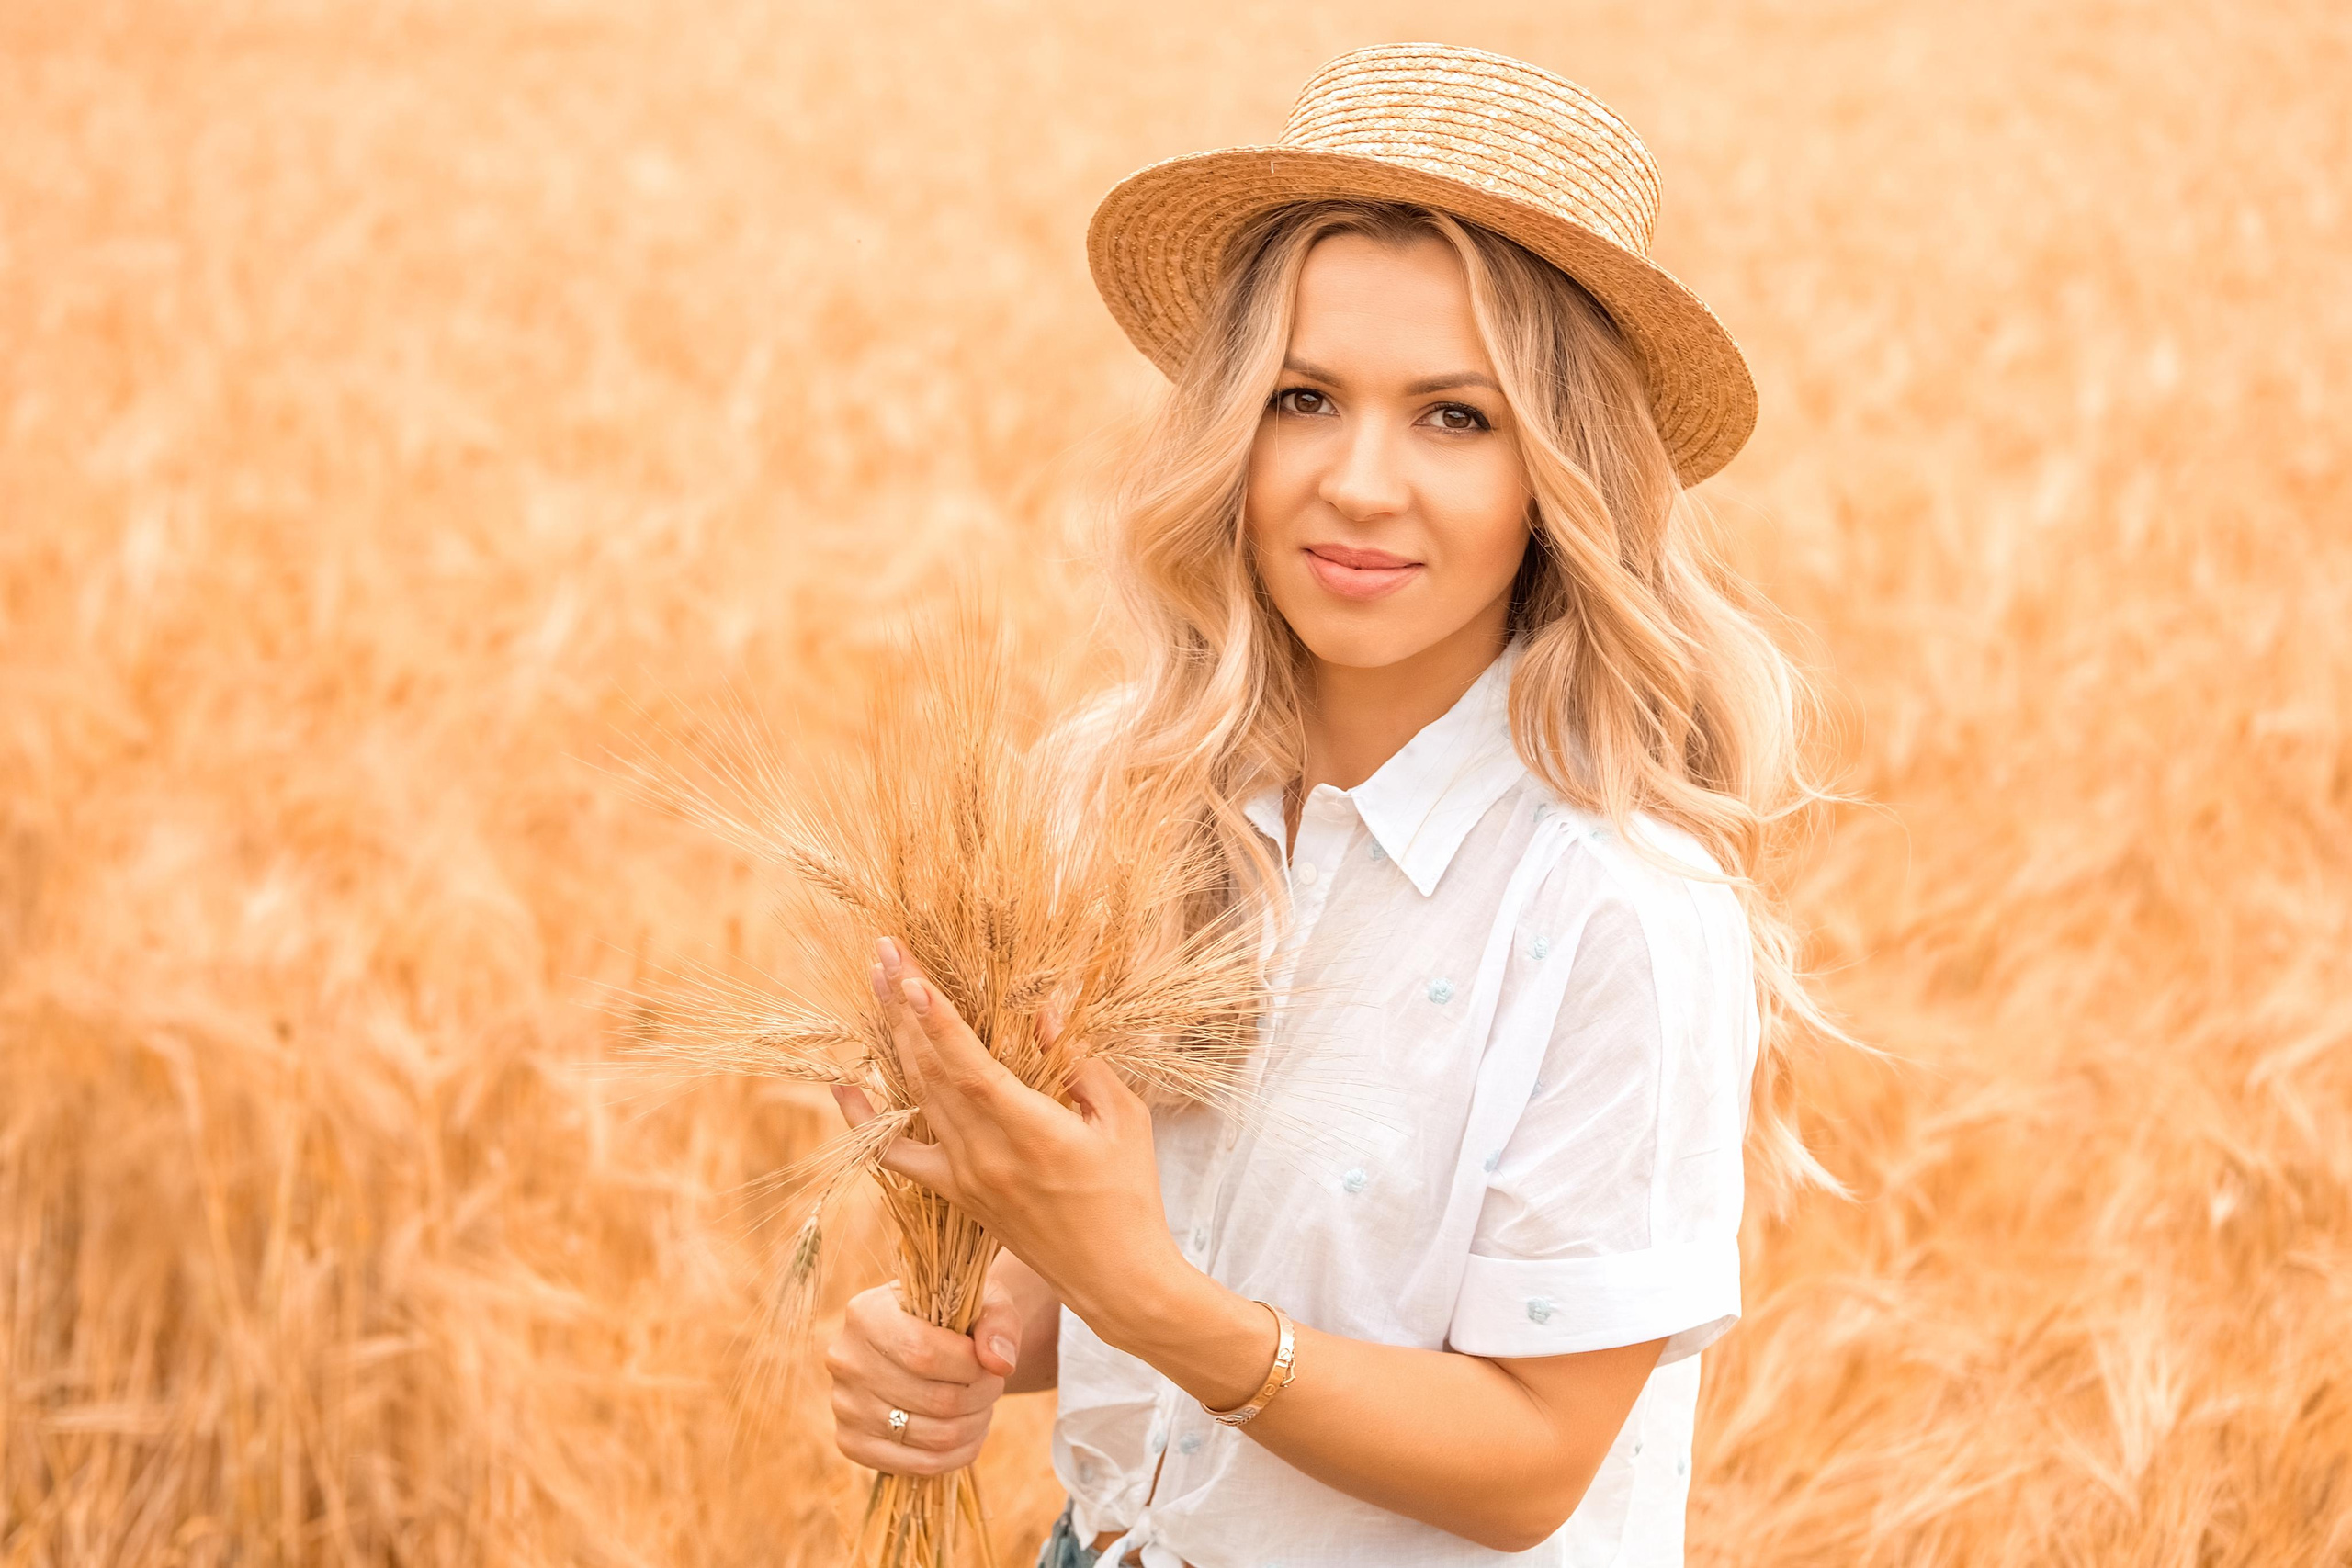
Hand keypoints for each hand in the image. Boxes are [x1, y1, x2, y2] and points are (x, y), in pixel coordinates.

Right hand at [823, 1277, 1023, 1475]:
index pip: (925, 1354)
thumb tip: (1000, 1363)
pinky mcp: (851, 1442)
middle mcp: (846, 1360)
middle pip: (935, 1400)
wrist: (920, 1339)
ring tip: (982, 1406)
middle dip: (981, 1397)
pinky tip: (969, 1433)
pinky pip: (919, 1464)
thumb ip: (997, 1323)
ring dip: (974, 1426)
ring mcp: (844, 1406)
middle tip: (993, 1385)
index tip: (991, 1363)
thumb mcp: (980, 1301)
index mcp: (867, 1314)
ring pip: (933, 1437)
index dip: (972, 1367)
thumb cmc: (953, 1317)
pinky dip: (957, 1455)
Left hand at [841, 936, 1185, 1335]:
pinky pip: (898, 1156)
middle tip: (884, 951)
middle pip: (931, 1071)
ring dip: (891, 1039)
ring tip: (875, 985)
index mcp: (1032, 1134)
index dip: (937, 1022)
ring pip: (915, 1097)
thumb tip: (1041, 1014)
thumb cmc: (1131, 1193)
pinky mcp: (956, 1195)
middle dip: (903, 1008)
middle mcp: (986, 1156)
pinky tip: (845, 1084)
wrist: (1115, 1279)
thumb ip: (1079, 1064)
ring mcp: (965, 1178)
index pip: (970, 1069)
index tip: (910, 976)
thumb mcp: (1123, 1119)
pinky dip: (867, 1121)